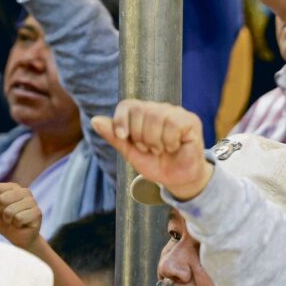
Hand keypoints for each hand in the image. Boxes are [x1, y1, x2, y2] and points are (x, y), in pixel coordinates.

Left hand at [0, 183, 41, 249]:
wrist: (18, 236)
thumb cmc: (3, 221)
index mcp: (13, 187)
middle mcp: (24, 191)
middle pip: (2, 199)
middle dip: (1, 211)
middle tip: (8, 216)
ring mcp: (33, 201)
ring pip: (9, 211)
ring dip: (8, 220)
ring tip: (14, 221)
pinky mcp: (38, 212)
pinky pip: (19, 218)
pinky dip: (16, 224)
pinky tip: (21, 224)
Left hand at [91, 100, 213, 200]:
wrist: (178, 180)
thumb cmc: (156, 164)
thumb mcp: (130, 153)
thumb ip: (114, 137)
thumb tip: (95, 120)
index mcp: (144, 114)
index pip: (128, 105)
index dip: (122, 120)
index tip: (123, 137)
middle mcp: (160, 109)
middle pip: (141, 111)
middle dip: (140, 136)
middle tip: (150, 149)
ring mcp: (176, 113)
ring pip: (157, 117)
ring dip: (155, 141)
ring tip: (162, 149)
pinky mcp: (191, 121)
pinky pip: (173, 124)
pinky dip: (170, 142)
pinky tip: (174, 147)